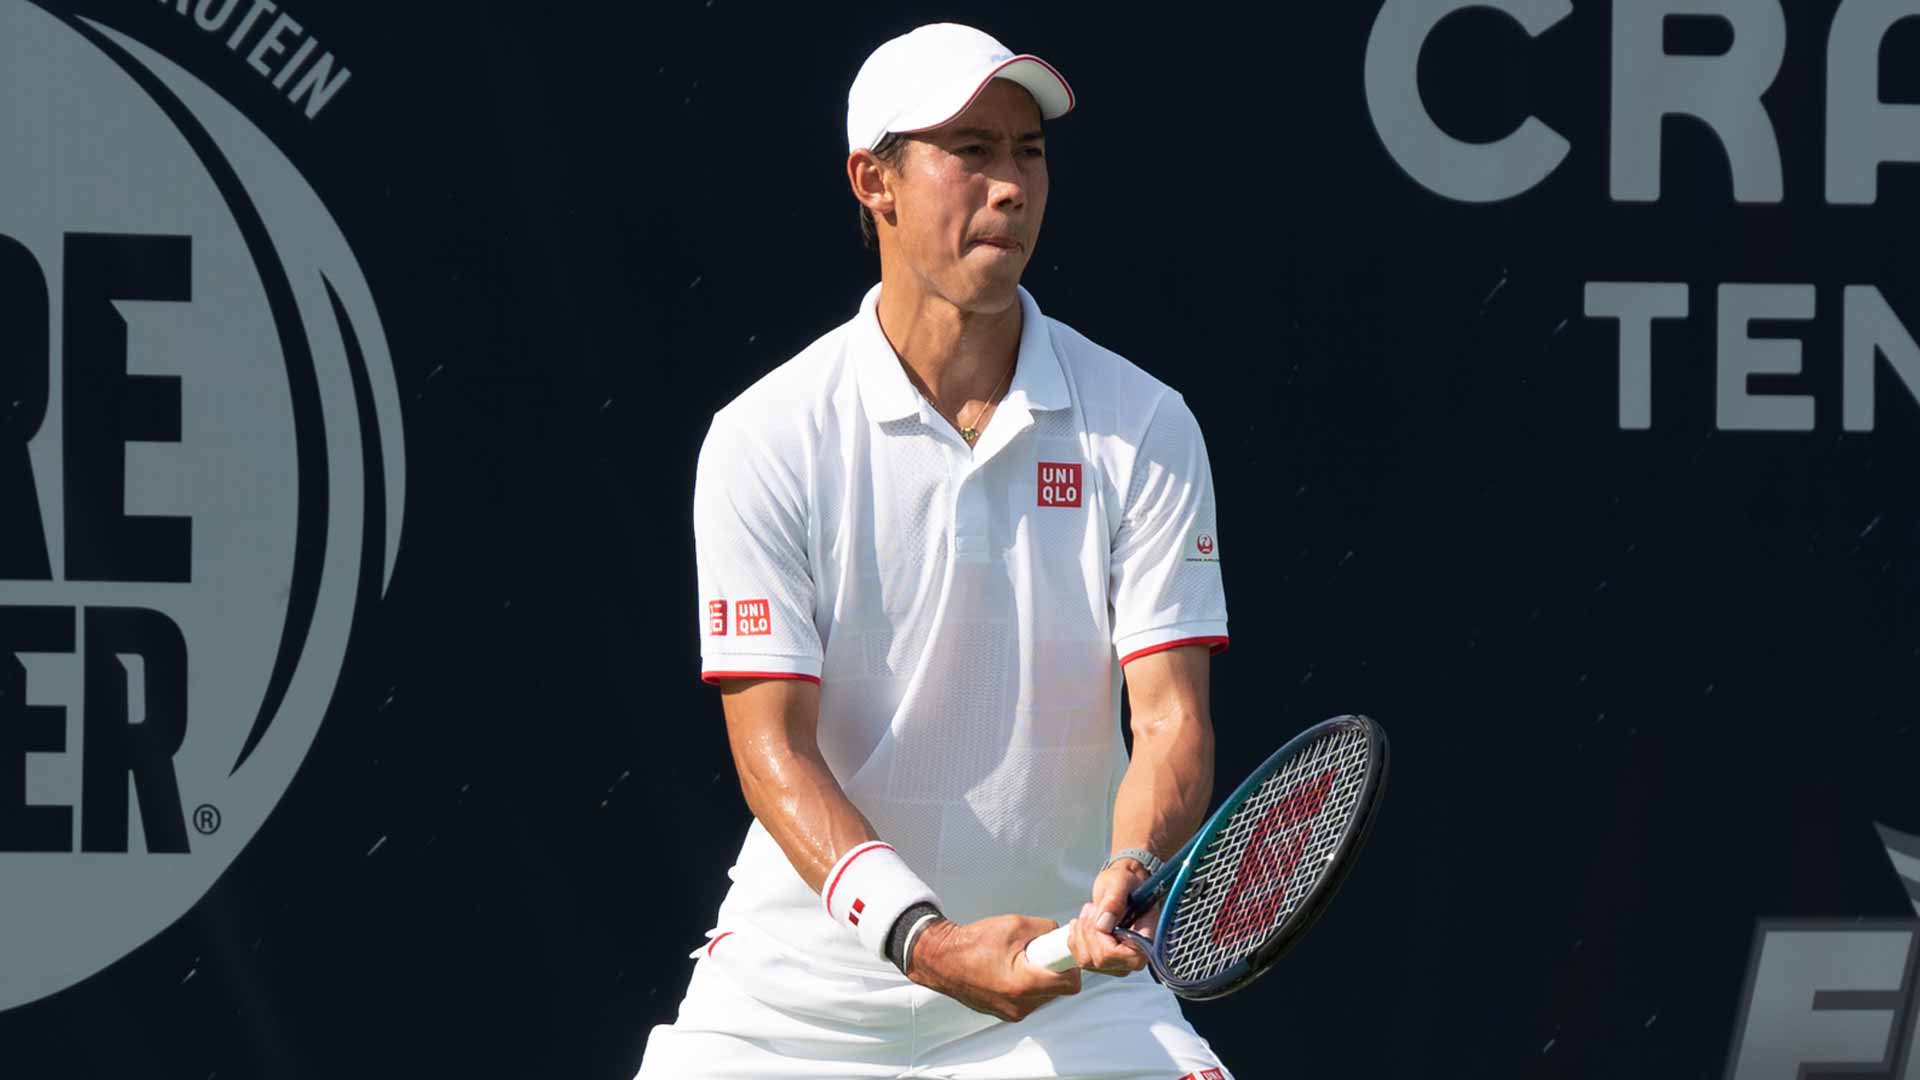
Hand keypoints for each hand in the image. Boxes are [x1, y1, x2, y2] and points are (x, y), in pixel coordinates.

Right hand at [907, 914, 1081, 1021]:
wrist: (942, 960)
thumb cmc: (972, 942)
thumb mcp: (1015, 924)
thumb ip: (1045, 929)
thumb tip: (1060, 934)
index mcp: (1023, 983)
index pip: (1070, 983)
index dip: (1071, 964)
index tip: (1062, 950)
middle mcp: (1020, 1004)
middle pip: (1059, 989)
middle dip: (1054, 968)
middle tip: (1038, 950)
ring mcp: (1013, 1012)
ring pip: (1046, 994)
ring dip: (1041, 976)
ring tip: (1019, 959)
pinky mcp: (1007, 1014)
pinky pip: (1031, 999)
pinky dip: (1028, 984)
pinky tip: (1011, 969)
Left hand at [1068, 861, 1156, 975]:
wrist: (1121, 887)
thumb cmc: (1126, 883)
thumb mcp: (1121, 881)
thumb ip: (1115, 900)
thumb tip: (1103, 924)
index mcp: (1146, 941)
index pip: (1127, 956)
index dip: (1107, 939)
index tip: (1102, 917)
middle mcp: (1133, 958)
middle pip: (1101, 958)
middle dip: (1090, 929)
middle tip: (1094, 908)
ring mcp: (1116, 963)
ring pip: (1086, 960)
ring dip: (1081, 931)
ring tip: (1090, 913)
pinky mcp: (1100, 962)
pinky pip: (1078, 957)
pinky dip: (1074, 937)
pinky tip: (1083, 923)